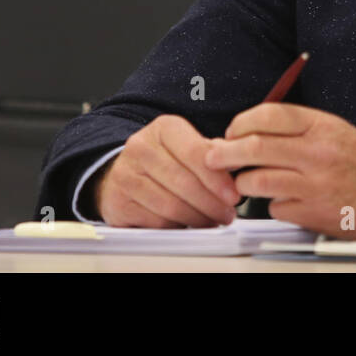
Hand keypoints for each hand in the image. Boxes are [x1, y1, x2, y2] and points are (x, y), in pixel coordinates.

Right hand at [93, 114, 241, 226]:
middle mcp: (141, 147)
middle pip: (183, 182)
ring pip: (170, 205)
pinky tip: (190, 225)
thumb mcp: (187, 144)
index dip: (217, 178)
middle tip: (228, 214)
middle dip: (211, 203)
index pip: (195, 152)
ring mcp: (125, 175)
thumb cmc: (164, 158)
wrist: (122, 171)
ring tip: (213, 221)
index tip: (233, 195)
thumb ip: (212, 152)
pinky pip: (155, 221)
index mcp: (164, 128)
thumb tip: (237, 160)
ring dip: (198, 218)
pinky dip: (178, 227)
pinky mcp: (118, 202)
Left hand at [204, 104, 355, 239]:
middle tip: (213, 158)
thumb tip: (250, 131)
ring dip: (244, 183)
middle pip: (254, 148)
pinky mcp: (313, 213)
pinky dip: (274, 205)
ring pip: (257, 181)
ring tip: (248, 182)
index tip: (231, 131)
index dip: (241, 123)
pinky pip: (275, 208)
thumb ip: (296, 128)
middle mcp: (317, 152)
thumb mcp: (334, 130)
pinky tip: (286, 200)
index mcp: (322, 125)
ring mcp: (314, 185)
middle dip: (224, 153)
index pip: (268, 116)